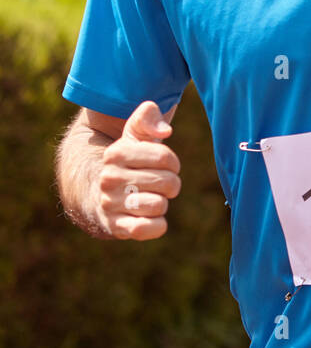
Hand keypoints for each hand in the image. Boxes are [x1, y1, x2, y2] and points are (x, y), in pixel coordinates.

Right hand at [97, 100, 181, 239]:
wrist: (100, 194)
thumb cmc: (129, 162)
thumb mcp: (135, 135)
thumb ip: (148, 118)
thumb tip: (166, 131)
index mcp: (115, 153)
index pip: (164, 157)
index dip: (172, 163)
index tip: (165, 166)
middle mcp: (108, 178)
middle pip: (167, 182)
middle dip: (171, 184)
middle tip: (159, 185)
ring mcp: (109, 204)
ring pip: (159, 205)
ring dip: (162, 204)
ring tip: (150, 199)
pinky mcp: (114, 227)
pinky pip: (146, 229)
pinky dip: (157, 225)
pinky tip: (151, 218)